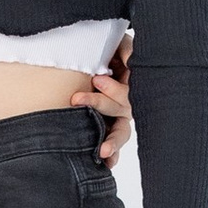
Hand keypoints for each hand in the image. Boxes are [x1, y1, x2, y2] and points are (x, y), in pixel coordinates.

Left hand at [72, 36, 133, 166]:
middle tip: (77, 99)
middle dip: (100, 104)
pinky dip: (113, 155)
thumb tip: (129, 62)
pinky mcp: (107, 127)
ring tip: (103, 152)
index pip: (127, 90)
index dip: (113, 88)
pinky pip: (114, 144)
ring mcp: (118, 118)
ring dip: (112, 142)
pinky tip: (108, 164)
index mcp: (131, 83)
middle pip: (120, 109)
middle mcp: (126, 103)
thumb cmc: (109, 49)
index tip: (97, 79)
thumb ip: (127, 50)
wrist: (93, 54)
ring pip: (120, 132)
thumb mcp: (120, 43)